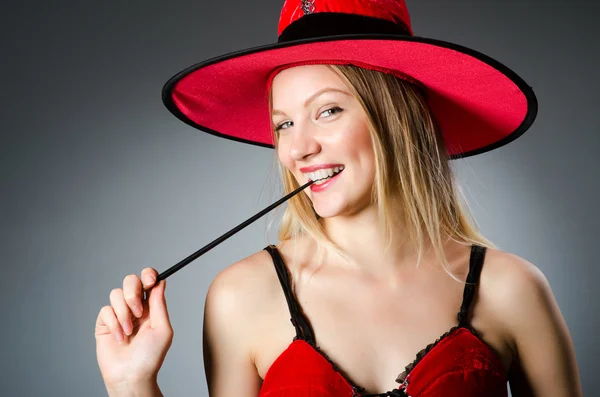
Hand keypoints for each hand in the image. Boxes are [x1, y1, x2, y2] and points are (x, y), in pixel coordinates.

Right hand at [95, 268, 173, 387]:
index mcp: (151, 306)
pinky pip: (106, 310)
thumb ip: (160, 304)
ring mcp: (119, 314)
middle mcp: (135, 307)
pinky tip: (120, 338)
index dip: (148, 275)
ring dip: (124, 313)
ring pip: (116, 294)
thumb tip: (160, 282)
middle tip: (138, 311)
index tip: (150, 280)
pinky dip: (114, 323)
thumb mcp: (162, 329)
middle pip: (130, 281)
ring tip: (129, 332)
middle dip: (133, 292)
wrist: (131, 375)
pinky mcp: (105, 323)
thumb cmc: (150, 357)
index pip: (149, 281)